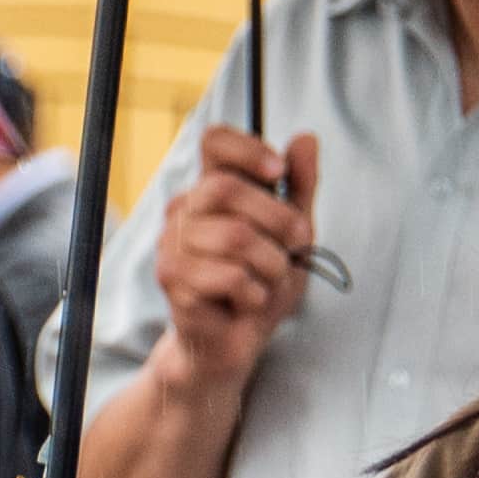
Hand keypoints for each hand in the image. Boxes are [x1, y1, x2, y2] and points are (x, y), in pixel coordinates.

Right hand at [150, 127, 320, 394]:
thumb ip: (301, 186)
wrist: (238, 340)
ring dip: (271, 265)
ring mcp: (172, 245)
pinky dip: (255, 293)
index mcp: (211, 190)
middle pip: (226, 188)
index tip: (278, 172)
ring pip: (235, 237)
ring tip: (270, 281)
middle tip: (297, 243)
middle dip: (278, 218)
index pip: (214, 141)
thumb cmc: (263, 281)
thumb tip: (305, 137)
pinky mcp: (173, 282)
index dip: (248, 149)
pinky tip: (249, 302)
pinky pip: (228, 277)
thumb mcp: (294, 230)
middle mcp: (184, 211)